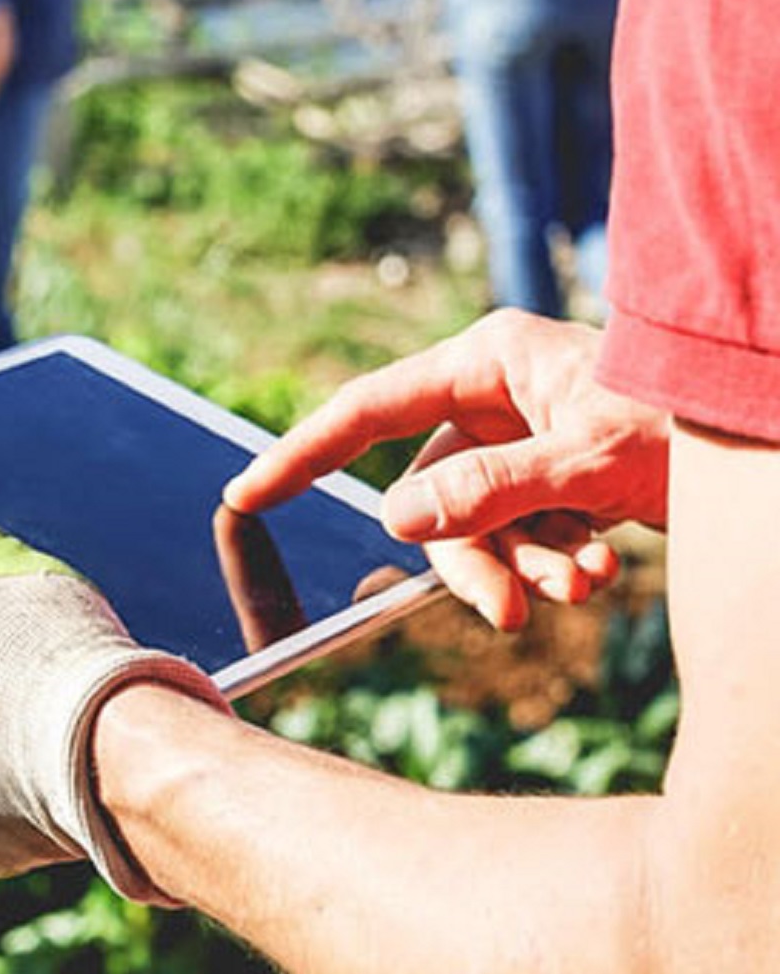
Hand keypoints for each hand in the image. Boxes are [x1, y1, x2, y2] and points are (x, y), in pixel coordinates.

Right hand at [223, 311, 671, 630]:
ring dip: (530, 564)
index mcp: (488, 361)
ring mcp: (528, 439)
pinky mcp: (561, 477)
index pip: (367, 411)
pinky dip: (559, 559)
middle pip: (434, 496)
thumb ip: (487, 491)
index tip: (245, 495)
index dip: (302, 454)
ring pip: (482, 526)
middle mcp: (498, 396)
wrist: (769, 435)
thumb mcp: (587, 461)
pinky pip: (526, 533)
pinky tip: (607, 564)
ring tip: (592, 580)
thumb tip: (395, 520)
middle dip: (475, 558)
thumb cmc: (691, 418)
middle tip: (513, 611)